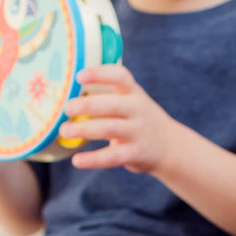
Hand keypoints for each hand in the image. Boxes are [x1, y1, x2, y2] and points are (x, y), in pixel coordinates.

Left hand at [57, 64, 183, 173]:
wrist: (170, 147)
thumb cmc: (140, 121)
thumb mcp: (132, 102)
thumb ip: (108, 98)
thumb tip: (67, 97)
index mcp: (134, 94)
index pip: (120, 76)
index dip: (100, 74)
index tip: (80, 76)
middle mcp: (137, 110)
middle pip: (112, 104)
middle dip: (87, 105)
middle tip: (67, 108)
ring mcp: (138, 132)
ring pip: (109, 129)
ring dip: (84, 130)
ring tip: (64, 131)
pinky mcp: (136, 154)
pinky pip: (112, 156)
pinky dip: (93, 159)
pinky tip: (77, 160)